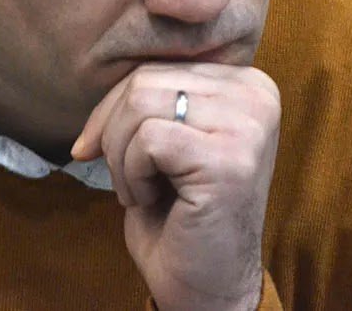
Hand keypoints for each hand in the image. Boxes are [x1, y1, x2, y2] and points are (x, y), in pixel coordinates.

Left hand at [71, 63, 280, 310]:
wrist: (206, 284)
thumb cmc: (180, 213)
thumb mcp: (166, 136)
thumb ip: (150, 95)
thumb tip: (94, 67)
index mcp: (247, 82)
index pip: (156, 66)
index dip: (113, 108)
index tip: (97, 147)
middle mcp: (257, 95)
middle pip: (144, 81)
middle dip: (112, 132)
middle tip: (128, 179)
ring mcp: (248, 126)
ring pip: (140, 104)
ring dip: (121, 156)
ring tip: (142, 190)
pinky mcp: (229, 159)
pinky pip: (147, 140)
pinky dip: (132, 175)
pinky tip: (153, 199)